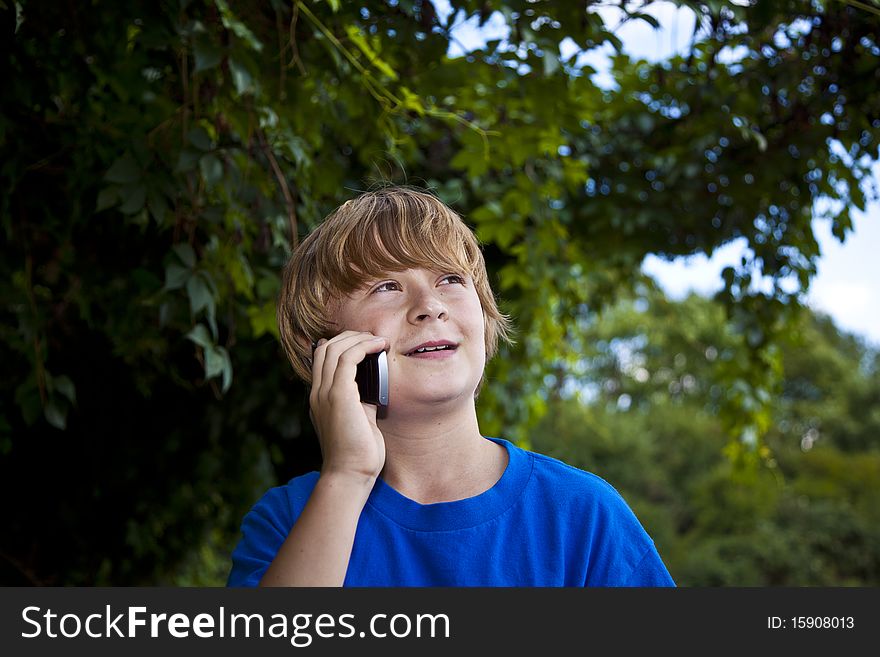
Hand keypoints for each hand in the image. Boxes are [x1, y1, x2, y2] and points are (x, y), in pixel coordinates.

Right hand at [309, 331, 387, 481]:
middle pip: (325, 348)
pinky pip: (347, 359)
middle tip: (374, 338)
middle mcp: (318, 393)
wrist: (350, 474)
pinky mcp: (339, 396)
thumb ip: (361, 400)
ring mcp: (325, 394)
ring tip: (379, 340)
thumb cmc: (358, 453)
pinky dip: (363, 347)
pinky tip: (379, 347)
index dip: (341, 344)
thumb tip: (374, 385)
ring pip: (334, 349)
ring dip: (359, 339)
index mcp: (319, 398)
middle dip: (350, 337)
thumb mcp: (358, 419)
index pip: (321, 359)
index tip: (365, 343)